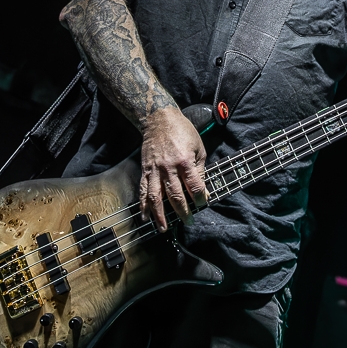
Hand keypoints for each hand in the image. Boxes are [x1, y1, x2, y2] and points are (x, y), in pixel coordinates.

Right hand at [139, 107, 207, 231]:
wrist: (159, 119)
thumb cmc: (183, 132)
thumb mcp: (199, 148)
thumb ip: (200, 170)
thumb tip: (203, 191)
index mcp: (185, 161)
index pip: (194, 186)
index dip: (200, 198)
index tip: (203, 204)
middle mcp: (169, 168)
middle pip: (176, 195)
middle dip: (183, 212)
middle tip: (187, 222)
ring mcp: (155, 170)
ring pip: (156, 197)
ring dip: (160, 215)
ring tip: (163, 228)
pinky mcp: (146, 170)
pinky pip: (143, 190)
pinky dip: (143, 204)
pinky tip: (145, 216)